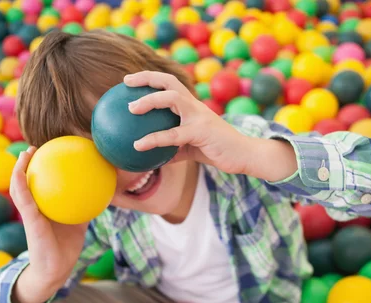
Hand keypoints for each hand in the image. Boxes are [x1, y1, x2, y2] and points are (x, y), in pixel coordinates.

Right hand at [9, 147, 87, 302]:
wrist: (56, 269)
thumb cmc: (66, 246)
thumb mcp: (79, 223)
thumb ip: (86, 208)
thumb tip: (102, 192)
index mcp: (44, 208)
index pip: (40, 185)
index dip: (41, 169)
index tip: (47, 152)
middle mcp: (34, 209)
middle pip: (26, 182)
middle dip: (26, 164)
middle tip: (32, 147)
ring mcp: (29, 214)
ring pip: (19, 187)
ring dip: (19, 169)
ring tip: (25, 153)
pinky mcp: (29, 221)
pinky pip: (24, 200)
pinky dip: (21, 184)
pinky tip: (22, 173)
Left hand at [124, 71, 255, 174]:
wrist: (244, 155)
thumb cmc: (217, 151)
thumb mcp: (190, 148)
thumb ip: (172, 149)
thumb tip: (150, 158)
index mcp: (192, 106)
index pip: (170, 84)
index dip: (150, 78)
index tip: (130, 81)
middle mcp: (195, 106)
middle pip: (169, 81)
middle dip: (147, 77)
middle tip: (126, 82)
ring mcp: (199, 116)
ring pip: (171, 99)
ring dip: (149, 100)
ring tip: (130, 109)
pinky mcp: (201, 131)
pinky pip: (173, 134)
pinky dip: (153, 139)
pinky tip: (137, 146)